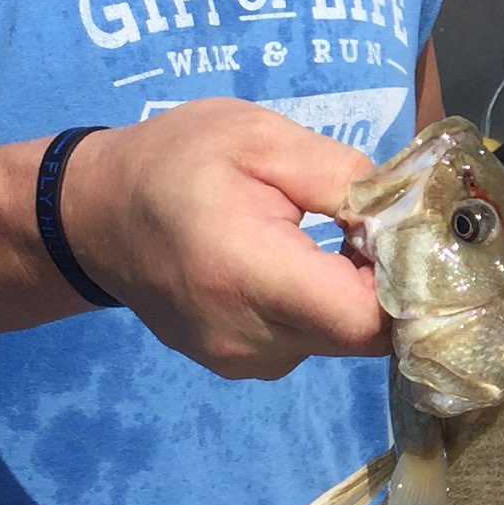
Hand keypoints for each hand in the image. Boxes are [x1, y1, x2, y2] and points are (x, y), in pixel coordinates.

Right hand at [54, 98, 383, 379]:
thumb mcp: (262, 138)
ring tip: (332, 240)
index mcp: (251, 276)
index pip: (369, 320)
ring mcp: (243, 363)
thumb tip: (410, 219)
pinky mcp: (241, 367)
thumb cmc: (176, 162)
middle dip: (392, 284)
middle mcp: (250, 338)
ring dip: (357, 295)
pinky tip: (305, 264)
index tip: (410, 233)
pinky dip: (325, 307)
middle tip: (377, 225)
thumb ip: (345, 178)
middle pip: (365, 335)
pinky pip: (312, 342)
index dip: (411, 283)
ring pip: (342, 341)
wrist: (93, 215)